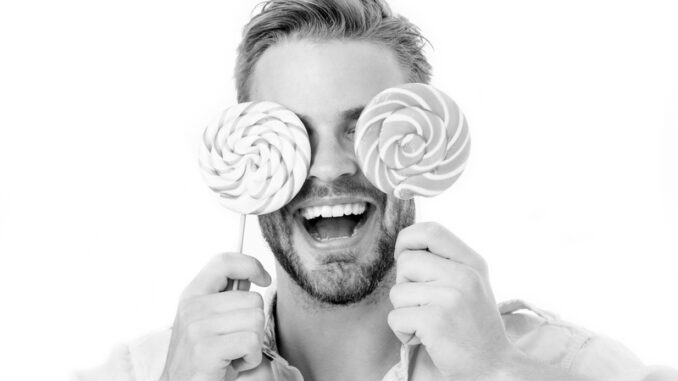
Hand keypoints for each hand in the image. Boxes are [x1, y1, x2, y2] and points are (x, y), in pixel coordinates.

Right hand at [161, 252, 271, 380]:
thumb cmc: (200, 358)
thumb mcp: (209, 320)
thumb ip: (227, 297)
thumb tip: (249, 276)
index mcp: (192, 295)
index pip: (224, 262)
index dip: (250, 265)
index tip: (262, 278)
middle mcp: (192, 308)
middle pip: (253, 300)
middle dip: (253, 325)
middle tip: (234, 342)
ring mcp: (197, 328)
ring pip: (256, 320)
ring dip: (253, 343)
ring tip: (233, 353)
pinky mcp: (206, 350)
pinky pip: (251, 342)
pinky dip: (250, 358)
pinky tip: (233, 364)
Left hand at [387, 222, 514, 380]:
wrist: (494, 367)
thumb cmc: (474, 325)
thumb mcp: (471, 283)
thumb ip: (445, 262)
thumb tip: (404, 247)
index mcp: (472, 262)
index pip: (431, 230)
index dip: (408, 239)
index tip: (405, 256)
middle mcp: (464, 274)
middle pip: (406, 261)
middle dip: (405, 284)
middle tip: (424, 304)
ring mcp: (450, 297)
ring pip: (397, 291)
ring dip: (405, 312)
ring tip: (429, 324)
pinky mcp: (435, 320)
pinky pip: (395, 317)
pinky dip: (403, 332)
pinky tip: (424, 338)